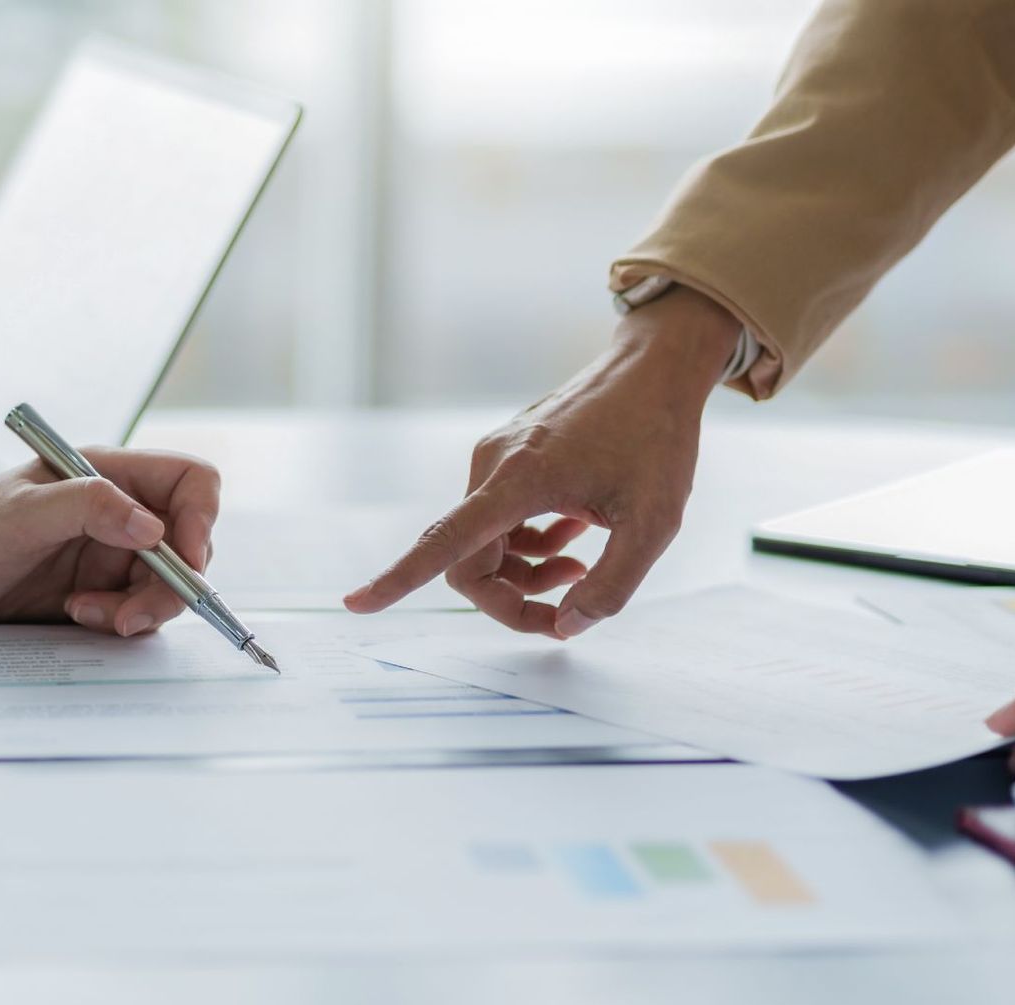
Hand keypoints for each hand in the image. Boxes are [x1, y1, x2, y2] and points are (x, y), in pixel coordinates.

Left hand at [0, 446, 218, 634]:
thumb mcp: (23, 514)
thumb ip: (89, 508)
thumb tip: (154, 528)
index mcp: (112, 475)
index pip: (191, 483)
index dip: (201, 520)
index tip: (182, 560)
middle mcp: (122, 512)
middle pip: (189, 547)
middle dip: (170, 586)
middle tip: (130, 615)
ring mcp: (114, 553)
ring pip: (168, 587)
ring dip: (141, 609)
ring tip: (88, 613)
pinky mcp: (102, 590)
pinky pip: (139, 611)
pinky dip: (120, 621)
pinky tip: (78, 614)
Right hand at [345, 287, 738, 636]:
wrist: (654, 369)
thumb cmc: (657, 438)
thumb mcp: (654, 523)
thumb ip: (612, 586)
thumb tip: (569, 625)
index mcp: (519, 478)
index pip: (444, 542)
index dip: (397, 579)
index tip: (357, 603)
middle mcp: (493, 465)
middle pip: (468, 561)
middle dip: (510, 599)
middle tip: (566, 612)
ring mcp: (497, 458)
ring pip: (483, 544)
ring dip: (524, 571)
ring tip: (581, 565)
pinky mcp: (508, 456)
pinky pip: (497, 520)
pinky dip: (527, 543)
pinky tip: (573, 533)